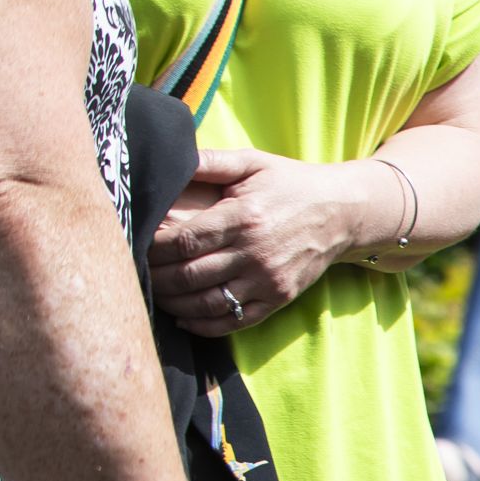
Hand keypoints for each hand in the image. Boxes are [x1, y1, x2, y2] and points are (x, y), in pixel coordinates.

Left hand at [146, 146, 365, 336]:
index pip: (185, 241)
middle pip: (190, 275)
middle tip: (136, 270)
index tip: (137, 244)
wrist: (343, 212)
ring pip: (207, 302)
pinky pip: (234, 321)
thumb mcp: (253, 162)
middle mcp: (255, 253)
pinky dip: (203, 324)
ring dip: (173, 303)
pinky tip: (183, 316)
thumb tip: (170, 156)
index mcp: (244, 217)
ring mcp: (268, 280)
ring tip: (155, 293)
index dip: (154, 248)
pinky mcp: (278, 298)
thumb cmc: (292, 184)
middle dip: (156, 276)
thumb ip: (211, 161)